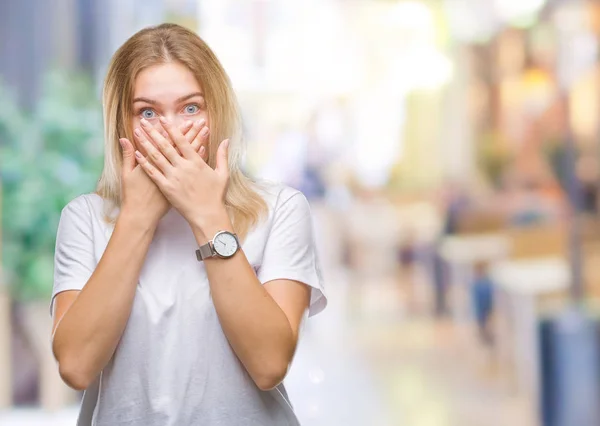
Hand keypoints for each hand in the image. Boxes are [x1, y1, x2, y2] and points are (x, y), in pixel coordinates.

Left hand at [133, 116, 229, 235]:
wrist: (207, 215)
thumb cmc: (215, 195)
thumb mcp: (222, 174)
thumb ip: (222, 155)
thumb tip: (226, 140)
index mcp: (196, 162)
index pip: (182, 141)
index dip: (172, 129)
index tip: (163, 119)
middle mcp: (183, 167)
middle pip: (166, 146)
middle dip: (154, 132)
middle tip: (144, 122)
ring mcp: (174, 177)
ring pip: (157, 157)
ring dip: (146, 143)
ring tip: (137, 133)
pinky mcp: (167, 188)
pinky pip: (153, 172)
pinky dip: (145, 162)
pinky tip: (137, 153)